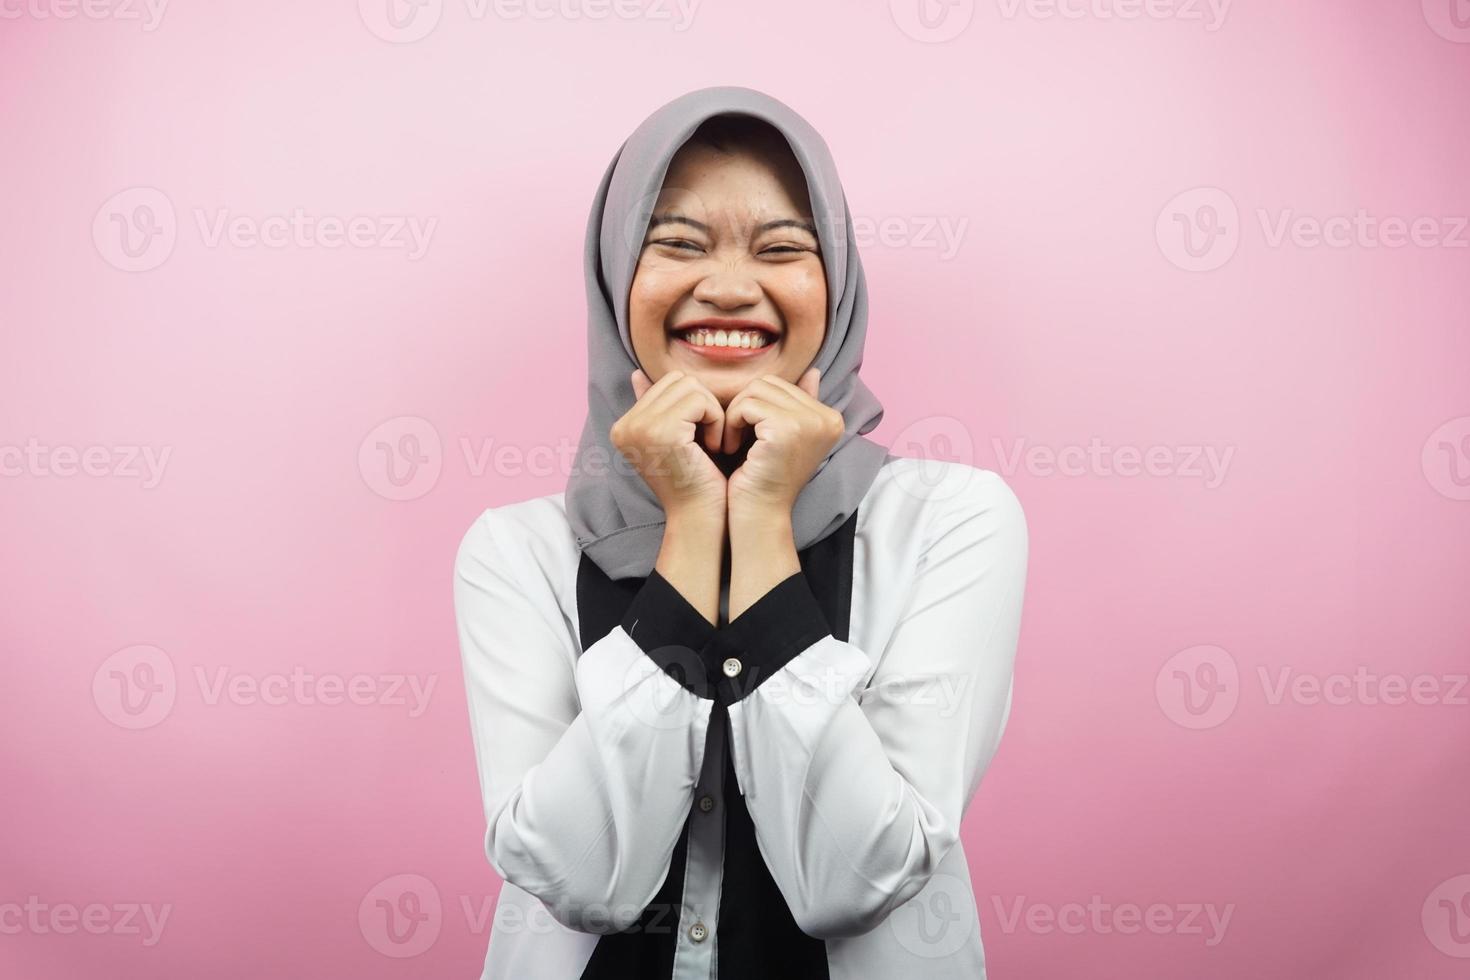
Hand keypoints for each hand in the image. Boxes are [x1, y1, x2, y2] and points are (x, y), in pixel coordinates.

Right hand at [611, 369, 728, 526]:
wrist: (699, 516)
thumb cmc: (694, 480)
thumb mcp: (672, 438)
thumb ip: (655, 407)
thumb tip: (636, 374)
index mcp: (623, 426)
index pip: (665, 384)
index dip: (693, 405)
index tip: (697, 437)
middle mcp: (625, 425)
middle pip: (677, 380)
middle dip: (702, 404)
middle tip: (707, 438)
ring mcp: (640, 427)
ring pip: (690, 386)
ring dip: (711, 412)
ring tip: (709, 442)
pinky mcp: (662, 431)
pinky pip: (700, 401)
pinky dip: (716, 420)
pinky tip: (713, 446)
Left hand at [722, 368, 844, 526]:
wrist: (759, 514)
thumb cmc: (766, 476)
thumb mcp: (787, 436)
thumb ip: (800, 404)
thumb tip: (813, 371)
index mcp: (831, 418)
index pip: (784, 385)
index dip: (758, 406)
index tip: (751, 435)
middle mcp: (828, 418)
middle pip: (769, 383)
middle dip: (745, 406)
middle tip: (737, 436)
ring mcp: (809, 422)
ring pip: (755, 391)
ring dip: (736, 414)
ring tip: (734, 442)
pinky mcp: (786, 429)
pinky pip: (746, 406)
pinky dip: (732, 424)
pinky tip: (731, 447)